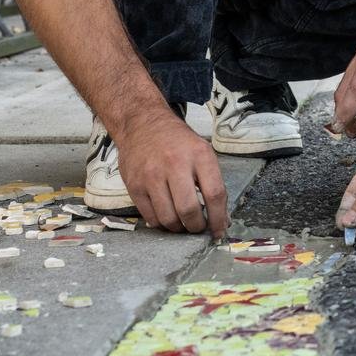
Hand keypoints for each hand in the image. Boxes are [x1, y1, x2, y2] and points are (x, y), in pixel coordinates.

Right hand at [112, 108, 228, 238]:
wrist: (142, 125)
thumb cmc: (177, 142)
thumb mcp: (202, 152)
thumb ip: (213, 183)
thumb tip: (221, 220)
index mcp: (199, 155)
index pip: (214, 194)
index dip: (218, 218)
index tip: (219, 230)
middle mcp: (175, 164)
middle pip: (189, 210)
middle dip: (196, 227)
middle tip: (198, 228)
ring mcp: (151, 176)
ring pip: (168, 218)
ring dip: (178, 228)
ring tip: (183, 224)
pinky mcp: (134, 185)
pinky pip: (150, 217)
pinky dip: (161, 224)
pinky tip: (167, 218)